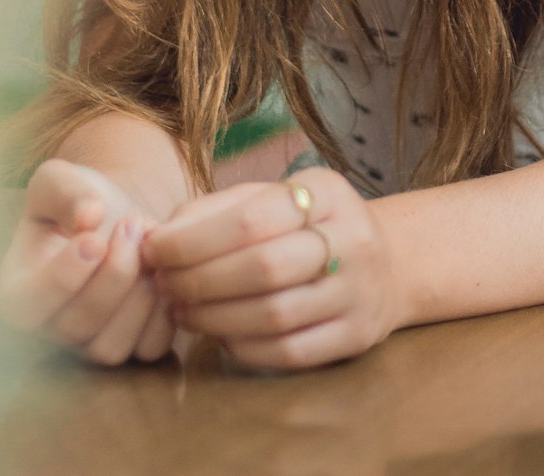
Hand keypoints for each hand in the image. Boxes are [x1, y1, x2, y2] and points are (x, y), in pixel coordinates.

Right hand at [0, 158, 174, 365]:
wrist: (116, 217)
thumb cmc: (78, 200)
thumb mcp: (59, 179)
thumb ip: (65, 191)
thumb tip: (89, 216)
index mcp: (17, 291)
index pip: (29, 305)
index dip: (64, 276)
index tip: (93, 238)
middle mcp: (49, 329)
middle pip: (78, 325)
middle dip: (114, 273)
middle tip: (132, 224)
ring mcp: (88, 346)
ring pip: (111, 348)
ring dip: (139, 294)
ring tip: (149, 246)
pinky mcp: (129, 349)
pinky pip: (149, 349)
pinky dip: (163, 312)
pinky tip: (162, 271)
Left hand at [142, 168, 401, 370]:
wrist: (388, 262)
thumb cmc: (309, 226)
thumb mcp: (274, 197)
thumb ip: (217, 210)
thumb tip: (159, 237)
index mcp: (327, 192)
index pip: (253, 217)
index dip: (194, 239)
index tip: (155, 251)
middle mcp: (351, 238)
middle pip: (264, 267)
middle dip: (200, 280)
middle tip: (165, 285)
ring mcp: (359, 291)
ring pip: (275, 314)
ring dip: (215, 318)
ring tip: (183, 311)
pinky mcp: (357, 335)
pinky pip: (291, 352)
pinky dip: (245, 347)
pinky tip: (219, 335)